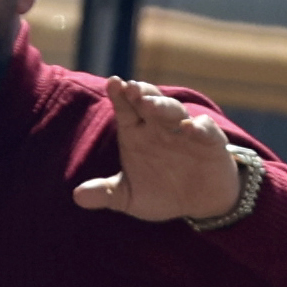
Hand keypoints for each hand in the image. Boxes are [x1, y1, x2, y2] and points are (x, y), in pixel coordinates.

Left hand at [72, 77, 244, 223]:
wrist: (199, 202)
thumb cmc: (162, 192)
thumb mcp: (130, 197)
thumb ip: (106, 194)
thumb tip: (77, 196)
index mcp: (137, 132)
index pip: (125, 109)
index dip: (119, 96)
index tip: (112, 84)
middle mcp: (159, 126)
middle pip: (148, 101)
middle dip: (140, 93)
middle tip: (130, 88)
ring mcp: (184, 130)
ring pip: (173, 110)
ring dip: (162, 106)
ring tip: (149, 104)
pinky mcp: (209, 141)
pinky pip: (204, 129)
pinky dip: (198, 127)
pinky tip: (188, 128)